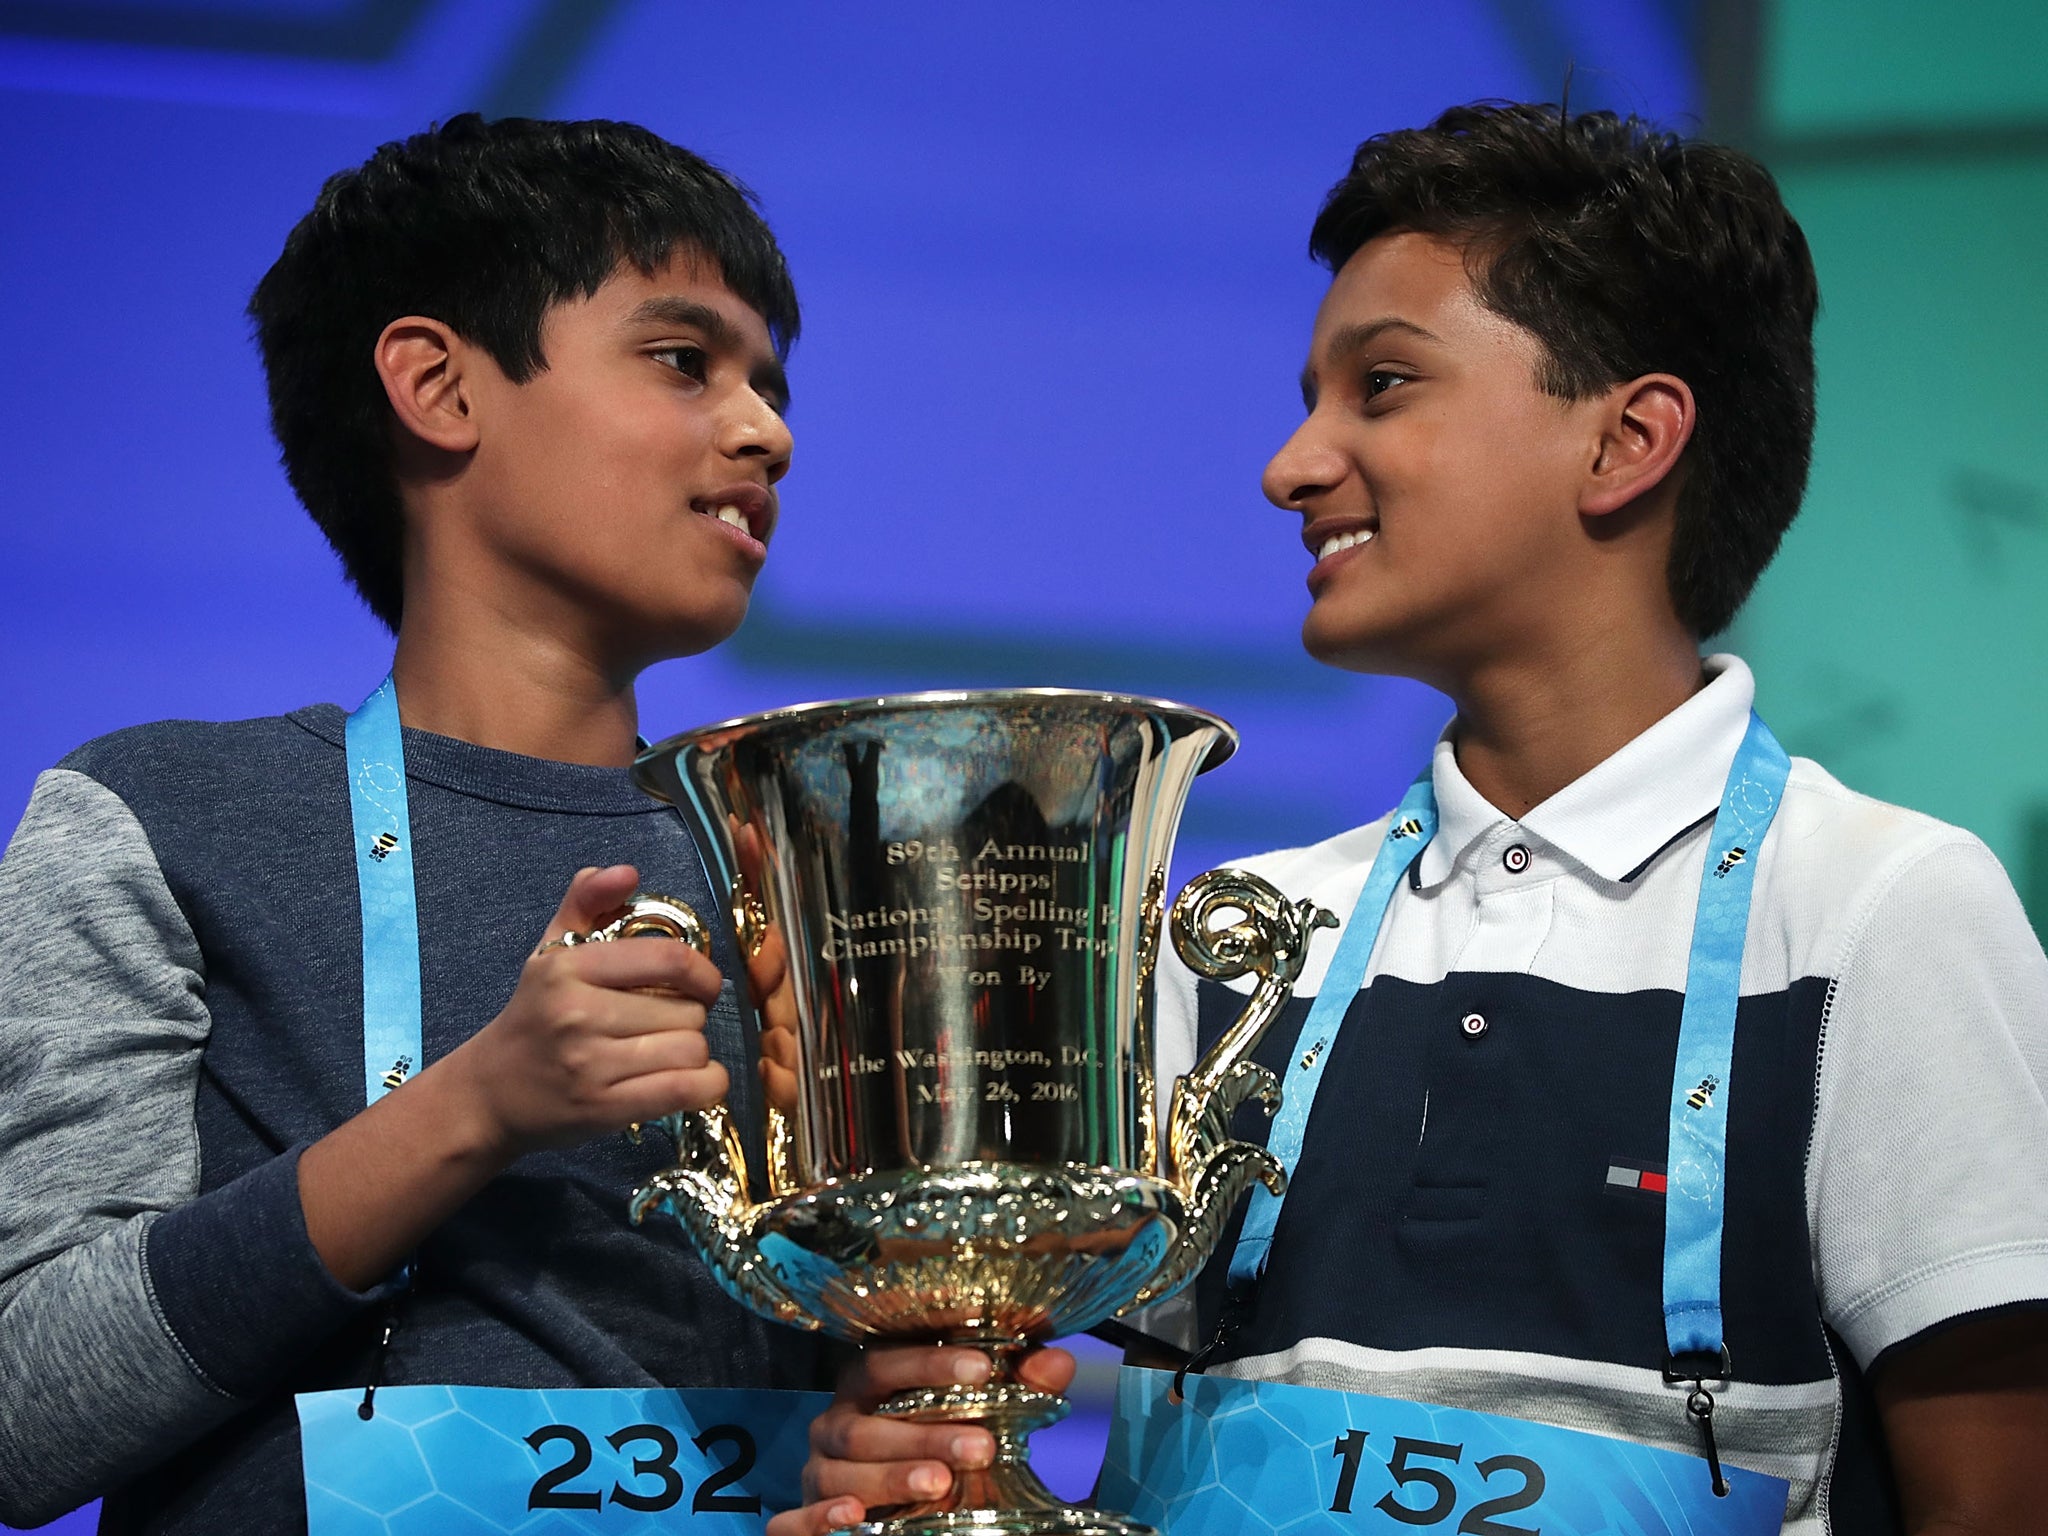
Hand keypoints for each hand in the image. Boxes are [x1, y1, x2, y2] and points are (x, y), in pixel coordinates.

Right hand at [440, 864, 729, 1156]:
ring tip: (667, 1054)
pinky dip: (705, 1086)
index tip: (701, 985)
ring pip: (691, 1050)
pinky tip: (691, 1081)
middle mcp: (578, 1014)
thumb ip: (587, 901)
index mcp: (569, 967)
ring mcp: (591, 1066)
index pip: (668, 959)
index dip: (703, 972)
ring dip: (694, 1054)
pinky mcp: (604, 1110)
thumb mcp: (551, 950)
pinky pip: (688, 1091)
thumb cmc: (534, 1017)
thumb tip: (627, 872)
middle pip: (687, 1010)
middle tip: (667, 1026)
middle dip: (690, 1017)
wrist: (490, 1094)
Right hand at [767, 1344, 1077, 1535]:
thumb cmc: (940, 1448)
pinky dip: (817, 1521)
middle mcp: (834, 1424)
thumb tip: (1059, 1363)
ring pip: (838, 1473)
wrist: (906, 1508)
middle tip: (980, 1448)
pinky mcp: (800, 1519)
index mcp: (867, 1386)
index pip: (887, 1362)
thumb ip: (1017, 1390)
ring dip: (889, 1478)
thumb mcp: (982, 1419)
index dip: (932, 1364)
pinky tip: (854, 1519)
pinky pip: (791, 1521)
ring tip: (940, 1485)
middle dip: (923, 1435)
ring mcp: (816, 1473)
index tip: (985, 1369)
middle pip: (864, 1424)